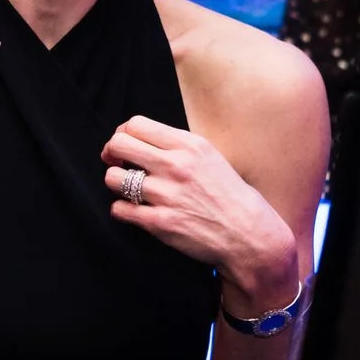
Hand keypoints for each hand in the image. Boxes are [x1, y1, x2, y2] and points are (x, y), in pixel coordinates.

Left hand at [102, 115, 297, 298]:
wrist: (248, 234)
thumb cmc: (229, 195)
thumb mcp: (210, 157)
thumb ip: (178, 146)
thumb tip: (142, 139)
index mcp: (188, 145)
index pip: (136, 125)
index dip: (122, 133)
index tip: (124, 145)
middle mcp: (175, 166)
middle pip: (118, 144)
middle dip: (110, 153)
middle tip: (116, 163)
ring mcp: (165, 195)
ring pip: (113, 178)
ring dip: (116, 183)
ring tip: (128, 189)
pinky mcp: (159, 222)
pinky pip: (119, 209)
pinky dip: (122, 210)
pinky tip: (135, 211)